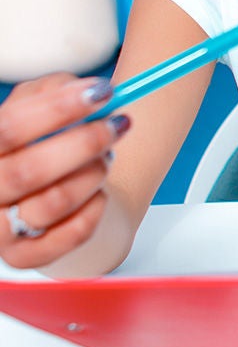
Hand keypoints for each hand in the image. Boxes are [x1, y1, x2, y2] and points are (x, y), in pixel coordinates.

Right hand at [0, 74, 128, 268]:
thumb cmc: (41, 140)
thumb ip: (54, 89)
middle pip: (30, 171)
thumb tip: (88, 90)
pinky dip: (95, 209)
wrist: (49, 188)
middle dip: (85, 143)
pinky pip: (70, 235)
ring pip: (53, 203)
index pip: (7, 129)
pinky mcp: (22, 257)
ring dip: (94, 174)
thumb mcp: (37, 103)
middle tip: (118, 124)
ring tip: (107, 157)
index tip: (103, 91)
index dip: (56, 108)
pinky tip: (98, 192)